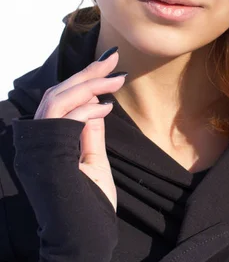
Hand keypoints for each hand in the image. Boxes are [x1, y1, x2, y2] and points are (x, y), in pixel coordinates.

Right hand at [33, 47, 125, 211]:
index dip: (84, 79)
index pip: (62, 101)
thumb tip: (97, 106)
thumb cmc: (90, 209)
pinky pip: (60, 118)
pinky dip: (83, 108)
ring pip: (57, 99)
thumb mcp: (94, 162)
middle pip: (59, 93)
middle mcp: (39, 143)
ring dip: (88, 84)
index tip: (110, 66)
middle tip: (114, 58)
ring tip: (116, 78)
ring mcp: (39, 149)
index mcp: (50, 143)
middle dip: (88, 73)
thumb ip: (90, 133)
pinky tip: (106, 106)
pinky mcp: (46, 156)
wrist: (83, 244)